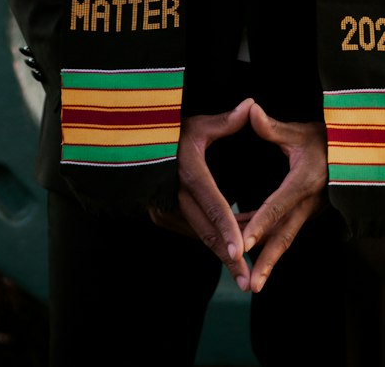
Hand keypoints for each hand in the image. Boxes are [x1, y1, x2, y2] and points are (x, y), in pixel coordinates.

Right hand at [149, 98, 253, 290]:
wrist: (132, 146)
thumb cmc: (170, 131)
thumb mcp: (197, 124)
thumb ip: (226, 121)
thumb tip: (252, 104)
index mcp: (188, 172)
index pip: (213, 204)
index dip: (227, 229)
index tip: (240, 251)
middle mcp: (174, 195)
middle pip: (206, 231)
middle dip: (228, 256)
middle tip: (246, 280)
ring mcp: (164, 209)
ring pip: (200, 235)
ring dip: (222, 250)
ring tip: (244, 271)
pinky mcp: (162, 216)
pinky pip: (192, 232)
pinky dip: (211, 240)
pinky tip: (230, 249)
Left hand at [240, 102, 327, 293]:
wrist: (355, 152)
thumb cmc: (327, 139)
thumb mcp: (301, 131)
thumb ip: (273, 127)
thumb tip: (250, 110)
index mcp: (305, 181)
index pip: (278, 205)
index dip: (260, 224)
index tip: (243, 243)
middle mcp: (308, 202)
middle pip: (284, 236)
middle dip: (267, 261)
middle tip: (252, 285)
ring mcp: (310, 211)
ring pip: (285, 238)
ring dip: (267, 259)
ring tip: (249, 282)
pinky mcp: (307, 214)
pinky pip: (285, 230)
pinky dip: (267, 240)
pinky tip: (246, 245)